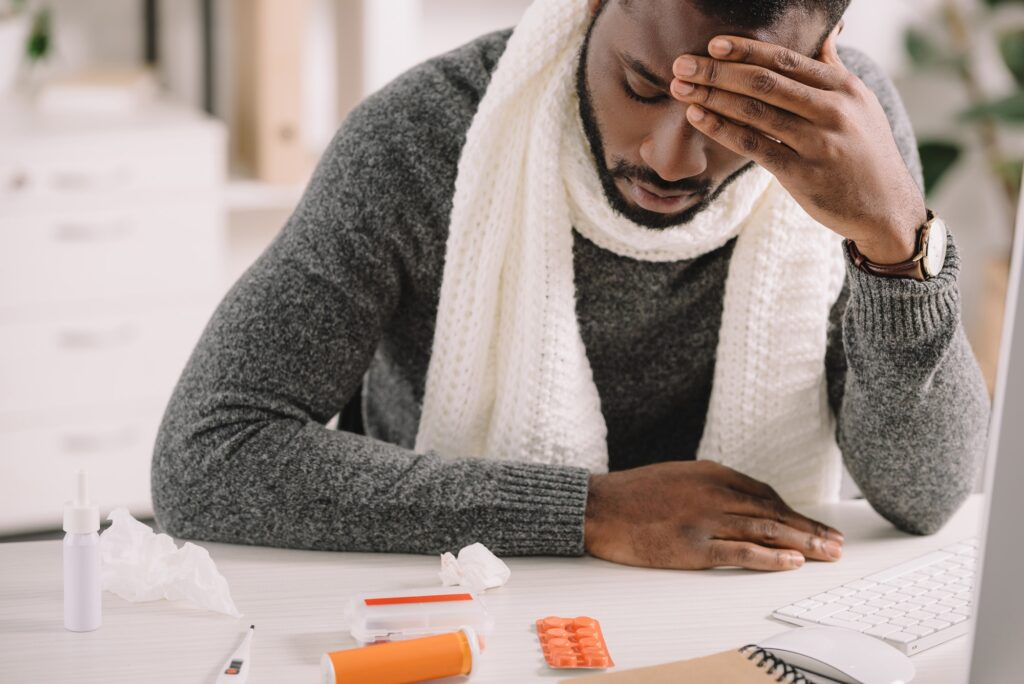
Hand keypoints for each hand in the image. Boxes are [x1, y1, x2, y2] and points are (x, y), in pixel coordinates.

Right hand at [584, 460, 843, 570]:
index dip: (793, 511)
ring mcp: (705, 520)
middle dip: (809, 528)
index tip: (812, 525)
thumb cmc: (632, 493)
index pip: (764, 493)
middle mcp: (714, 493)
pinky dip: (770, 557)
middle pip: (773, 512)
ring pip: (766, 530)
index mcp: (711, 473)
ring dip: (802, 543)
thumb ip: (709, 486)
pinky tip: (792, 561)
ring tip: (827, 553)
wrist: (597, 506)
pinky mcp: (692, 547)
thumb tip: (739, 501)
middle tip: (836, 542)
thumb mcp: (677, 475)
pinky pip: (740, 552)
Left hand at [669, 28, 925, 263]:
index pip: (786, 60)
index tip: (713, 44)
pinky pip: (754, 147)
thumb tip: (827, 29)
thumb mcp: (860, 102)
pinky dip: (723, 130)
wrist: (886, 206)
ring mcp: (817, 144)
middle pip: (764, 83)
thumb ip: (833, 67)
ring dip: (712, 98)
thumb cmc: (865, 150)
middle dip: (717, 71)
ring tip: (681, 88)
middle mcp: (832, 111)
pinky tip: (699, 117)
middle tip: (682, 64)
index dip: (746, 50)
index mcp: (843, 87)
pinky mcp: (802, 176)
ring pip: (755, 113)